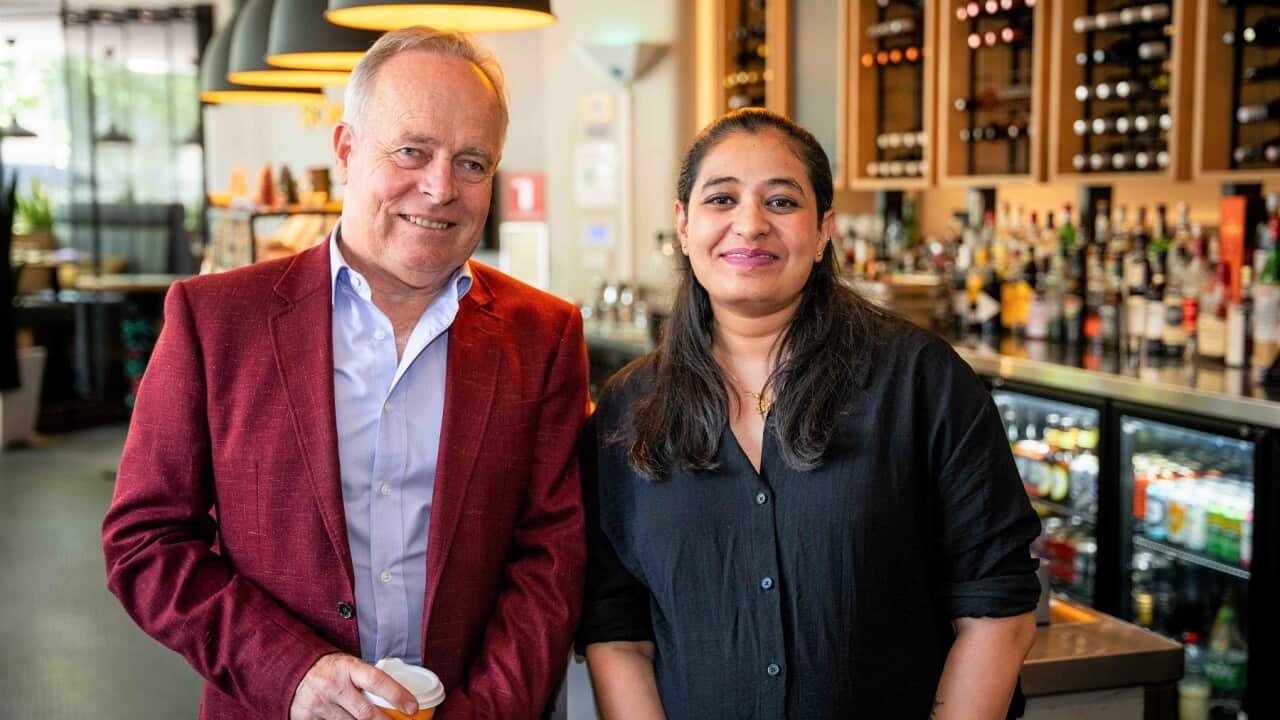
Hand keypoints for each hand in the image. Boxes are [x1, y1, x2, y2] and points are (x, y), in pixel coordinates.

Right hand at [290, 653, 416, 719]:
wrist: (297, 669)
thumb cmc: (332, 669)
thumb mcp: (352, 667)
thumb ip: (368, 681)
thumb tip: (398, 699)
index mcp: (348, 667)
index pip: (377, 681)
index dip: (397, 695)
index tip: (412, 708)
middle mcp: (333, 685)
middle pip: (365, 713)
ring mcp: (319, 703)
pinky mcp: (306, 718)